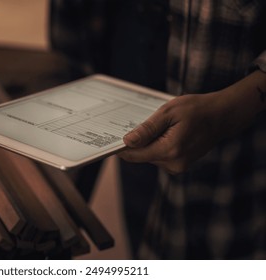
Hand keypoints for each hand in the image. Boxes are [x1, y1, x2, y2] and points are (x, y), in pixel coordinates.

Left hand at [118, 92, 235, 173]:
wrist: (221, 116)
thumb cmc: (196, 110)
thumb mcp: (169, 113)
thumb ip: (147, 129)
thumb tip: (127, 141)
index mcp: (169, 150)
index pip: (134, 155)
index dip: (121, 148)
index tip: (110, 139)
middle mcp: (173, 163)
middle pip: (141, 156)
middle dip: (136, 142)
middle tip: (139, 123)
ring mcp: (177, 166)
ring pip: (149, 156)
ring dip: (148, 143)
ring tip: (159, 126)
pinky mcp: (179, 165)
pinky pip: (159, 156)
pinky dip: (157, 145)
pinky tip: (165, 132)